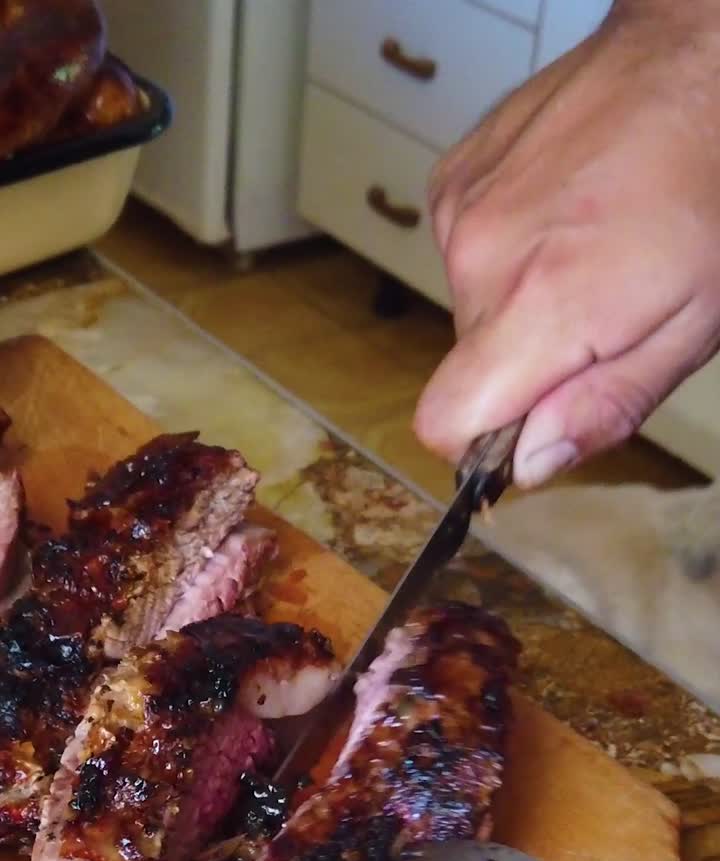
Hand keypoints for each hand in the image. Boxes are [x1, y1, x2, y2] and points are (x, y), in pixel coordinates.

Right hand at [415, 2, 719, 486]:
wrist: (691, 60)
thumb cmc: (711, 186)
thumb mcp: (694, 326)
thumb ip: (606, 407)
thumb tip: (531, 464)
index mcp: (541, 307)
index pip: (443, 423)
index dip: (483, 443)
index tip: (530, 425)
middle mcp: (481, 259)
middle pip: (465, 374)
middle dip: (523, 369)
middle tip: (596, 319)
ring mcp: (460, 212)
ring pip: (468, 314)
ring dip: (518, 307)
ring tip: (585, 254)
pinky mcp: (454, 180)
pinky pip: (463, 256)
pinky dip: (507, 254)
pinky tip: (559, 218)